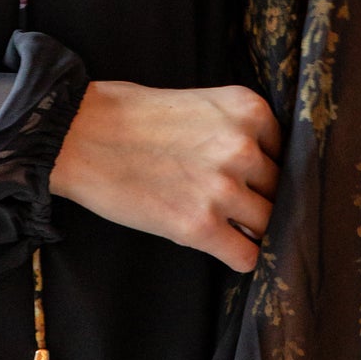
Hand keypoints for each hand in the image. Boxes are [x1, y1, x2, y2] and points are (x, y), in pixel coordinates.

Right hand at [48, 80, 280, 272]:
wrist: (76, 134)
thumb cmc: (128, 114)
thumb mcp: (199, 102)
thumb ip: (236, 129)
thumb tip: (264, 169)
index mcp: (248, 110)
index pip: (284, 153)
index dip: (265, 169)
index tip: (245, 178)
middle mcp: (244, 147)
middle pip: (280, 190)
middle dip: (260, 199)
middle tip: (232, 204)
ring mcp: (224, 188)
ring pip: (269, 224)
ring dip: (249, 229)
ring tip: (223, 224)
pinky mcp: (199, 225)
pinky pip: (246, 256)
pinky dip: (238, 256)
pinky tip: (221, 246)